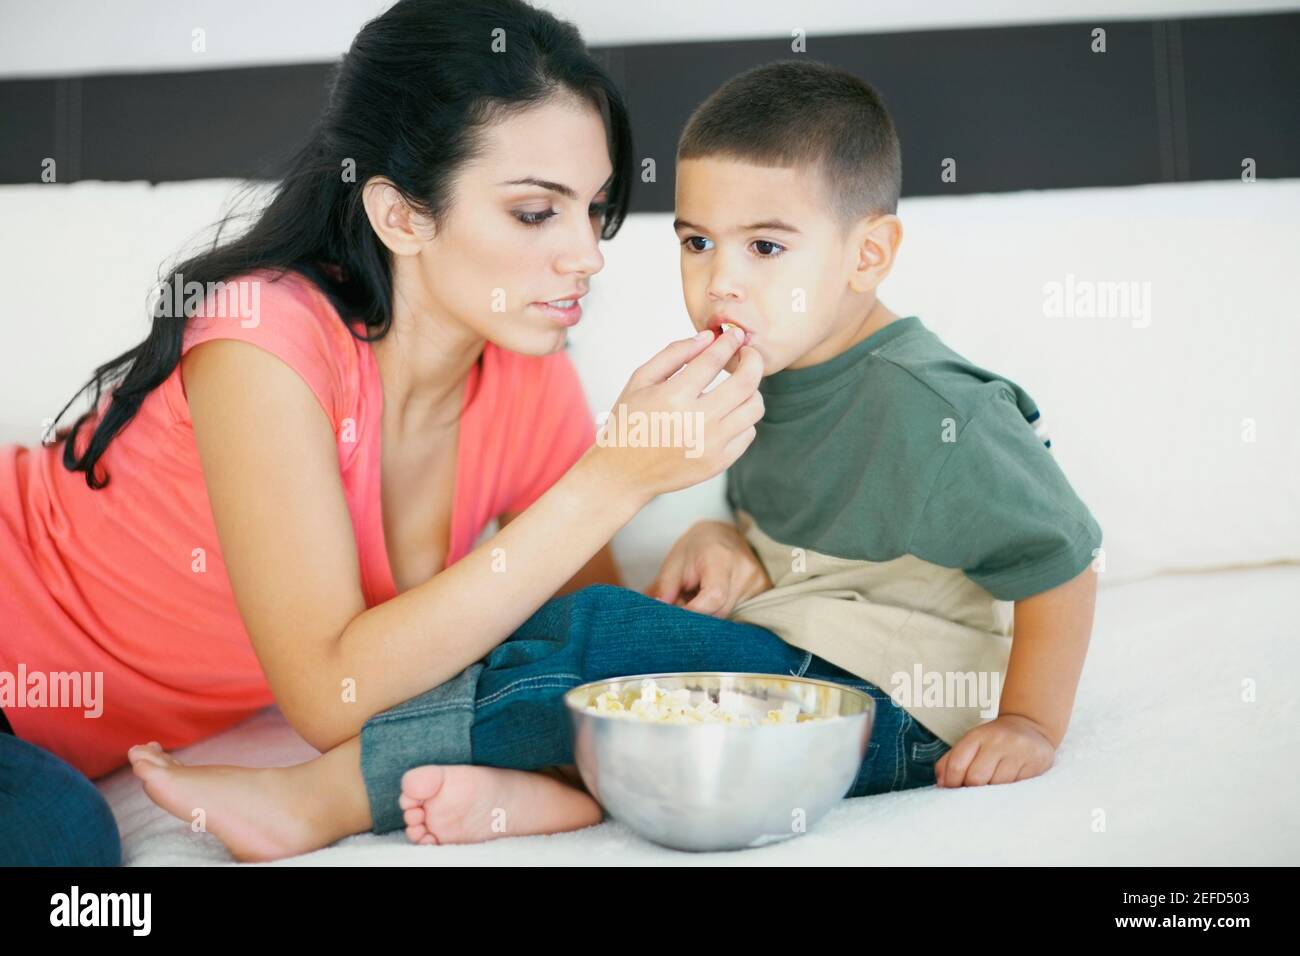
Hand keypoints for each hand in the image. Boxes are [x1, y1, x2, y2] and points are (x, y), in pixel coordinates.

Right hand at [585, 328, 763, 503]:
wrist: (623, 472)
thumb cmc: (630, 421)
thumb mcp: (641, 380)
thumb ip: (675, 353)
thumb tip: (709, 337)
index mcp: (673, 397)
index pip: (714, 360)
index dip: (729, 342)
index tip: (735, 334)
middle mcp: (696, 422)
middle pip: (746, 382)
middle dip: (753, 360)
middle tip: (748, 354)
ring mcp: (711, 445)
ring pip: (754, 408)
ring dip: (752, 390)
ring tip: (739, 385)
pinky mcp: (719, 462)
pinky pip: (748, 433)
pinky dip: (743, 418)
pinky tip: (728, 412)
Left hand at [646, 520, 773, 616]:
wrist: (722, 534)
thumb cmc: (695, 549)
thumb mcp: (674, 563)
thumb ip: (665, 589)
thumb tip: (659, 614)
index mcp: (721, 557)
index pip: (714, 597)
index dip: (694, 613)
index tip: (676, 619)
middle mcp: (745, 569)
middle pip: (721, 611)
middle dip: (698, 616)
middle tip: (684, 605)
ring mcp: (758, 580)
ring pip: (730, 616)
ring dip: (710, 615)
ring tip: (700, 598)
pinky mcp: (764, 589)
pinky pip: (741, 613)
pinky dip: (723, 613)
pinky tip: (714, 601)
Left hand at [934, 714, 1055, 786]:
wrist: (1030, 727)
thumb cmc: (993, 742)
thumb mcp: (970, 744)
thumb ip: (950, 762)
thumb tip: (941, 784)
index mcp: (976, 736)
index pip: (956, 764)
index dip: (951, 784)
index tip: (952, 793)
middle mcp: (997, 741)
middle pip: (976, 778)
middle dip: (971, 791)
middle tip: (973, 795)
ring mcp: (1018, 751)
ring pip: (998, 785)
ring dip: (992, 794)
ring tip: (992, 791)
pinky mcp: (1036, 763)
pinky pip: (1018, 787)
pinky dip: (1010, 792)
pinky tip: (1009, 788)